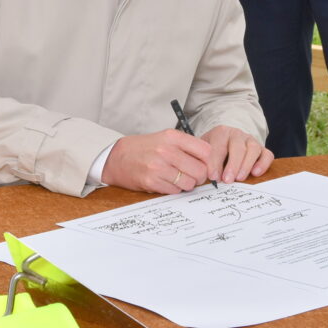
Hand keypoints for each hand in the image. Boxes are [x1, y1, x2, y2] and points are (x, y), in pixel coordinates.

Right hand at [101, 129, 219, 193]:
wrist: (117, 157)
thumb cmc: (145, 148)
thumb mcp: (165, 138)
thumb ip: (187, 147)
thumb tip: (210, 162)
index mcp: (172, 137)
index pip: (206, 151)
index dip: (210, 161)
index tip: (207, 166)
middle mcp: (166, 151)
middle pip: (200, 170)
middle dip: (199, 176)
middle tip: (192, 175)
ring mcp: (158, 167)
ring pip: (189, 183)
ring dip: (186, 184)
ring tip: (177, 178)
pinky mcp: (151, 181)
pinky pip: (175, 191)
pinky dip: (174, 189)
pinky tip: (166, 182)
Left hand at [201, 126, 273, 183]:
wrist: (224, 143)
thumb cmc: (212, 151)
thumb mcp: (203, 153)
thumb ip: (203, 162)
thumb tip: (207, 177)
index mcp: (220, 133)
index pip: (218, 146)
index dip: (215, 162)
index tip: (213, 177)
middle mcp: (237, 134)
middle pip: (238, 147)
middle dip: (232, 165)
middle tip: (227, 180)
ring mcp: (251, 141)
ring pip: (253, 149)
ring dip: (246, 165)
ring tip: (240, 179)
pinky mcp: (262, 149)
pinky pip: (267, 154)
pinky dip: (263, 164)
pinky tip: (255, 173)